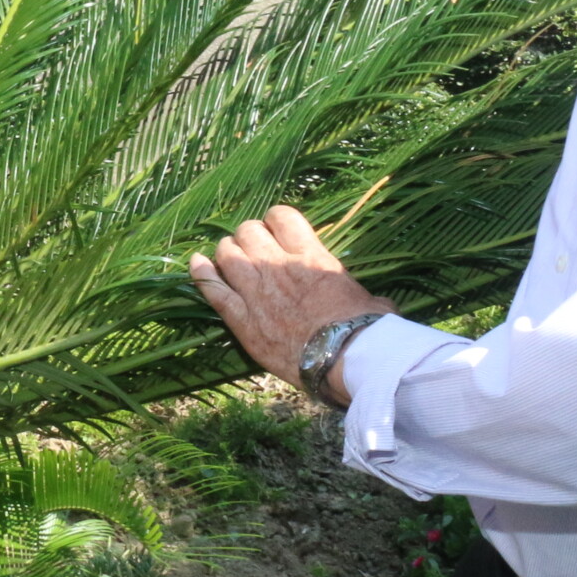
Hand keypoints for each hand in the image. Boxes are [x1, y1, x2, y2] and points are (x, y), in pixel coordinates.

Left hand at [189, 204, 393, 401]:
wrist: (344, 360)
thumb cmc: (364, 331)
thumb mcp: (370, 302)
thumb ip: (365, 297)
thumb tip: (381, 308)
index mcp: (311, 256)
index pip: (282, 217)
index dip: (275, 220)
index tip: (276, 230)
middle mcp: (279, 266)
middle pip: (249, 231)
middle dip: (249, 236)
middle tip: (253, 249)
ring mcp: (257, 292)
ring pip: (227, 254)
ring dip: (227, 252)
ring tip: (229, 257)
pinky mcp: (242, 319)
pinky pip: (212, 288)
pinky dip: (201, 273)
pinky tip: (195, 263)